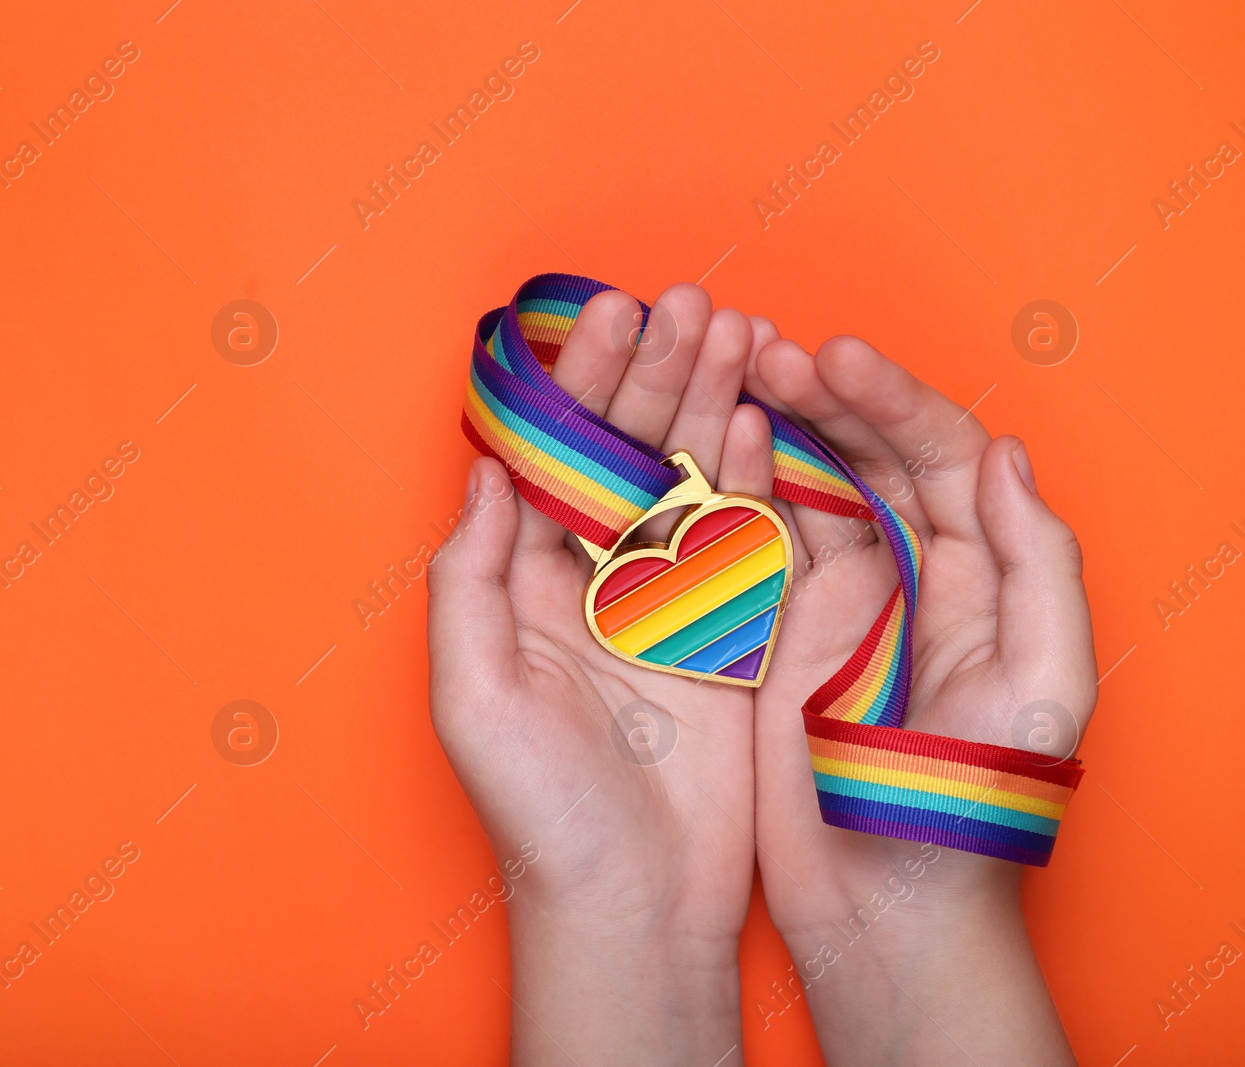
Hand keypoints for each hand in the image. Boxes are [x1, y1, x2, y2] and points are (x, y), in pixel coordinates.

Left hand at [428, 283, 771, 1064]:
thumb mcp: (473, 692)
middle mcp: (598, 583)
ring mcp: (672, 605)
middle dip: (655, 374)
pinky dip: (756, 478)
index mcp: (527, 587)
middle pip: (628, 453)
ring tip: (733, 330)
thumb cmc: (540, 811)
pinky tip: (760, 419)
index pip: (554, 460)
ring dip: (709, 403)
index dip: (578, 387)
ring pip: (693, 480)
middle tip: (688, 301)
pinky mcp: (736, 635)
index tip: (605, 319)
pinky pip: (750, 541)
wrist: (636, 903)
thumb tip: (483, 473)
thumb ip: (469, 577)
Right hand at [742, 328, 1094, 1063]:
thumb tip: (1004, 455)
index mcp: (976, 574)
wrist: (888, 900)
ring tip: (729, 367)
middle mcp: (903, 572)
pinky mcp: (769, 631)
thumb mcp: (1043, 682)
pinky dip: (728, 487)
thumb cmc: (971, 801)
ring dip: (770, 423)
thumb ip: (1038, 564)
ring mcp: (832, 599)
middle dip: (820, 395)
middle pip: (865, 454)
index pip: (937, 455)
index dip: (891, 399)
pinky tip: (701, 444)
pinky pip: (751, 541)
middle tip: (767, 349)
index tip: (836, 360)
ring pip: (803, 484)